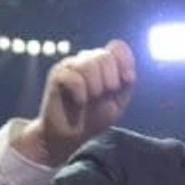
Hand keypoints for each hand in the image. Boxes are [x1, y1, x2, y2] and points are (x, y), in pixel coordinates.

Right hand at [14, 41, 136, 165]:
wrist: (70, 137)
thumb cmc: (93, 119)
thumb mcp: (117, 103)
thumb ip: (125, 85)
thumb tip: (128, 73)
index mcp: (104, 64)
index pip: (118, 47)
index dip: (125, 62)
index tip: (127, 81)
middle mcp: (87, 60)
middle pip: (105, 56)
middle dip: (110, 81)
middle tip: (101, 97)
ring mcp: (71, 66)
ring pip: (88, 64)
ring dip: (95, 88)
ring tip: (89, 100)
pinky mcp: (56, 75)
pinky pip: (73, 77)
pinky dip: (80, 93)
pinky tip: (79, 102)